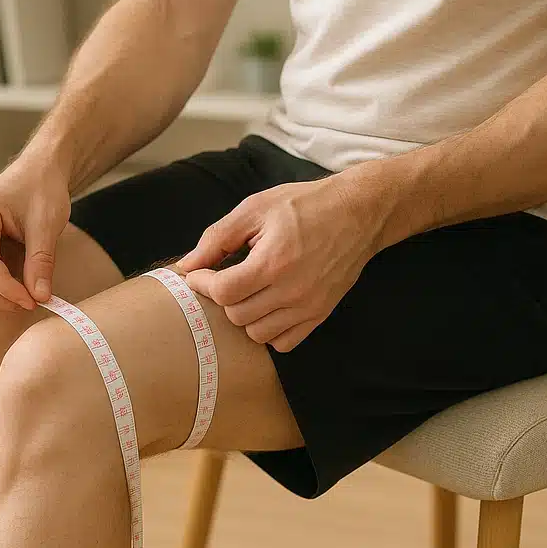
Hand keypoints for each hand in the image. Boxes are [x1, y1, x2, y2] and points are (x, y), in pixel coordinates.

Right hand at [0, 155, 71, 310]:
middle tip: (31, 304)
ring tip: (28, 296)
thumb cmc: (43, 188)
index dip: (8, 290)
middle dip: (1, 296)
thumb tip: (40, 296)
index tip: (33, 301)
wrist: (41, 169)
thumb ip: (41, 262)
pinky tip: (20, 285)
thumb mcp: (47, 225)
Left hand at [178, 171, 390, 351]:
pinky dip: (270, 330)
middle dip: (224, 297)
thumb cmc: (305, 204)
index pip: (223, 292)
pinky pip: (284, 342)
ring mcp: (309, 307)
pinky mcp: (320, 314)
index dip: (203, 283)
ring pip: (257, 333)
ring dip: (245, 315)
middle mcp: (292, 291)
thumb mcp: (256, 208)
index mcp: (273, 262)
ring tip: (248, 291)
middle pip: (237, 315)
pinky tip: (268, 306)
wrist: (359, 212)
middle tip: (225, 277)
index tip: (200, 272)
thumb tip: (187, 265)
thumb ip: (217, 238)